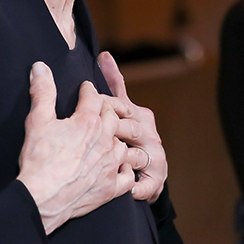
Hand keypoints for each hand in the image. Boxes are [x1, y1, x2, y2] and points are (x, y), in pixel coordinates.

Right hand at [17, 62, 133, 234]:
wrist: (43, 198)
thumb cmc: (38, 160)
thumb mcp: (37, 121)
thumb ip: (42, 92)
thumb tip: (40, 66)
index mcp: (88, 122)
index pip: (93, 97)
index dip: (87, 90)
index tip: (85, 88)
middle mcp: (105, 140)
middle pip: (114, 117)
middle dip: (109, 109)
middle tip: (104, 108)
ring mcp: (111, 164)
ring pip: (125, 144)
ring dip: (120, 139)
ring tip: (115, 138)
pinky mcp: (111, 187)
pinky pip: (127, 176)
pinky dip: (125, 171)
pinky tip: (121, 168)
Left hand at [98, 52, 167, 202]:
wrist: (148, 174)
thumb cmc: (128, 137)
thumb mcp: (122, 108)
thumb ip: (115, 83)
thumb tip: (104, 53)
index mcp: (141, 116)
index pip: (121, 107)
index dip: (104, 107)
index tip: (87, 106)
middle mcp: (151, 135)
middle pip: (131, 129)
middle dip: (112, 131)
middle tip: (92, 135)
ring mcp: (155, 157)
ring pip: (136, 156)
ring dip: (121, 160)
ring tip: (104, 164)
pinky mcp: (156, 180)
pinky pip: (145, 185)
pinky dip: (134, 187)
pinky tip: (122, 190)